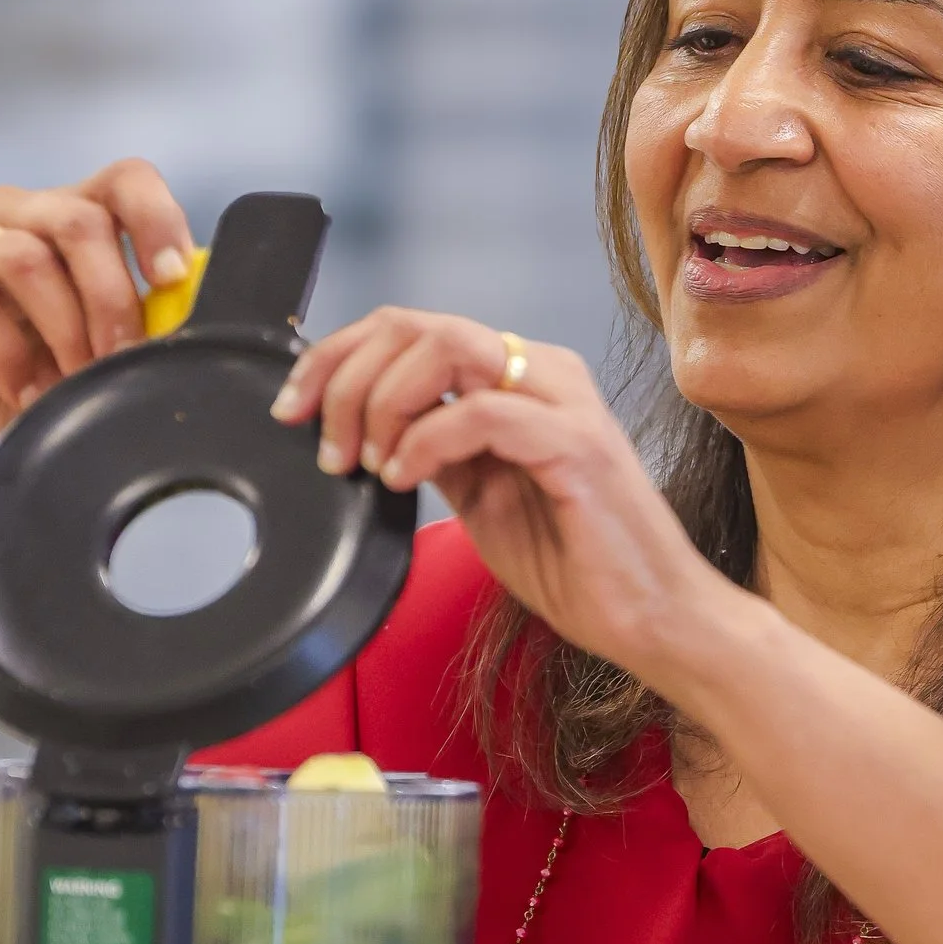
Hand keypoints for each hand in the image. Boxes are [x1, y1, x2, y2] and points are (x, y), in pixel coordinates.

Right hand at [0, 158, 194, 501]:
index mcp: (60, 219)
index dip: (155, 218)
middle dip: (111, 298)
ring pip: (26, 257)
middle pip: (78, 219)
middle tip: (121, 360)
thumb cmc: (26, 402)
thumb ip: (138, 315)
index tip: (172, 279)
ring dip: (62, 331)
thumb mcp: (98, 352)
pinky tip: (21, 391)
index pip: (121, 180)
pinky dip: (6, 354)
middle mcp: (6, 215)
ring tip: (68, 386)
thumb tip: (192, 304)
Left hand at [272, 307, 739, 697]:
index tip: (293, 409)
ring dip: (381, 402)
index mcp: (517, 379)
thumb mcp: (480, 499)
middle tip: (325, 446)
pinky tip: (404, 478)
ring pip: (445, 347)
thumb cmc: (577, 565)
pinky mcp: (577, 444)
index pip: (410, 330)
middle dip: (345, 377)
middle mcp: (540, 374)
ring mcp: (563, 403)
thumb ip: (436, 453)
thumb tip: (368, 430)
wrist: (649, 618)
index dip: (337, 358)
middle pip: (415, 325)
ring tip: (366, 463)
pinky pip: (480, 412)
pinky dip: (424, 440)